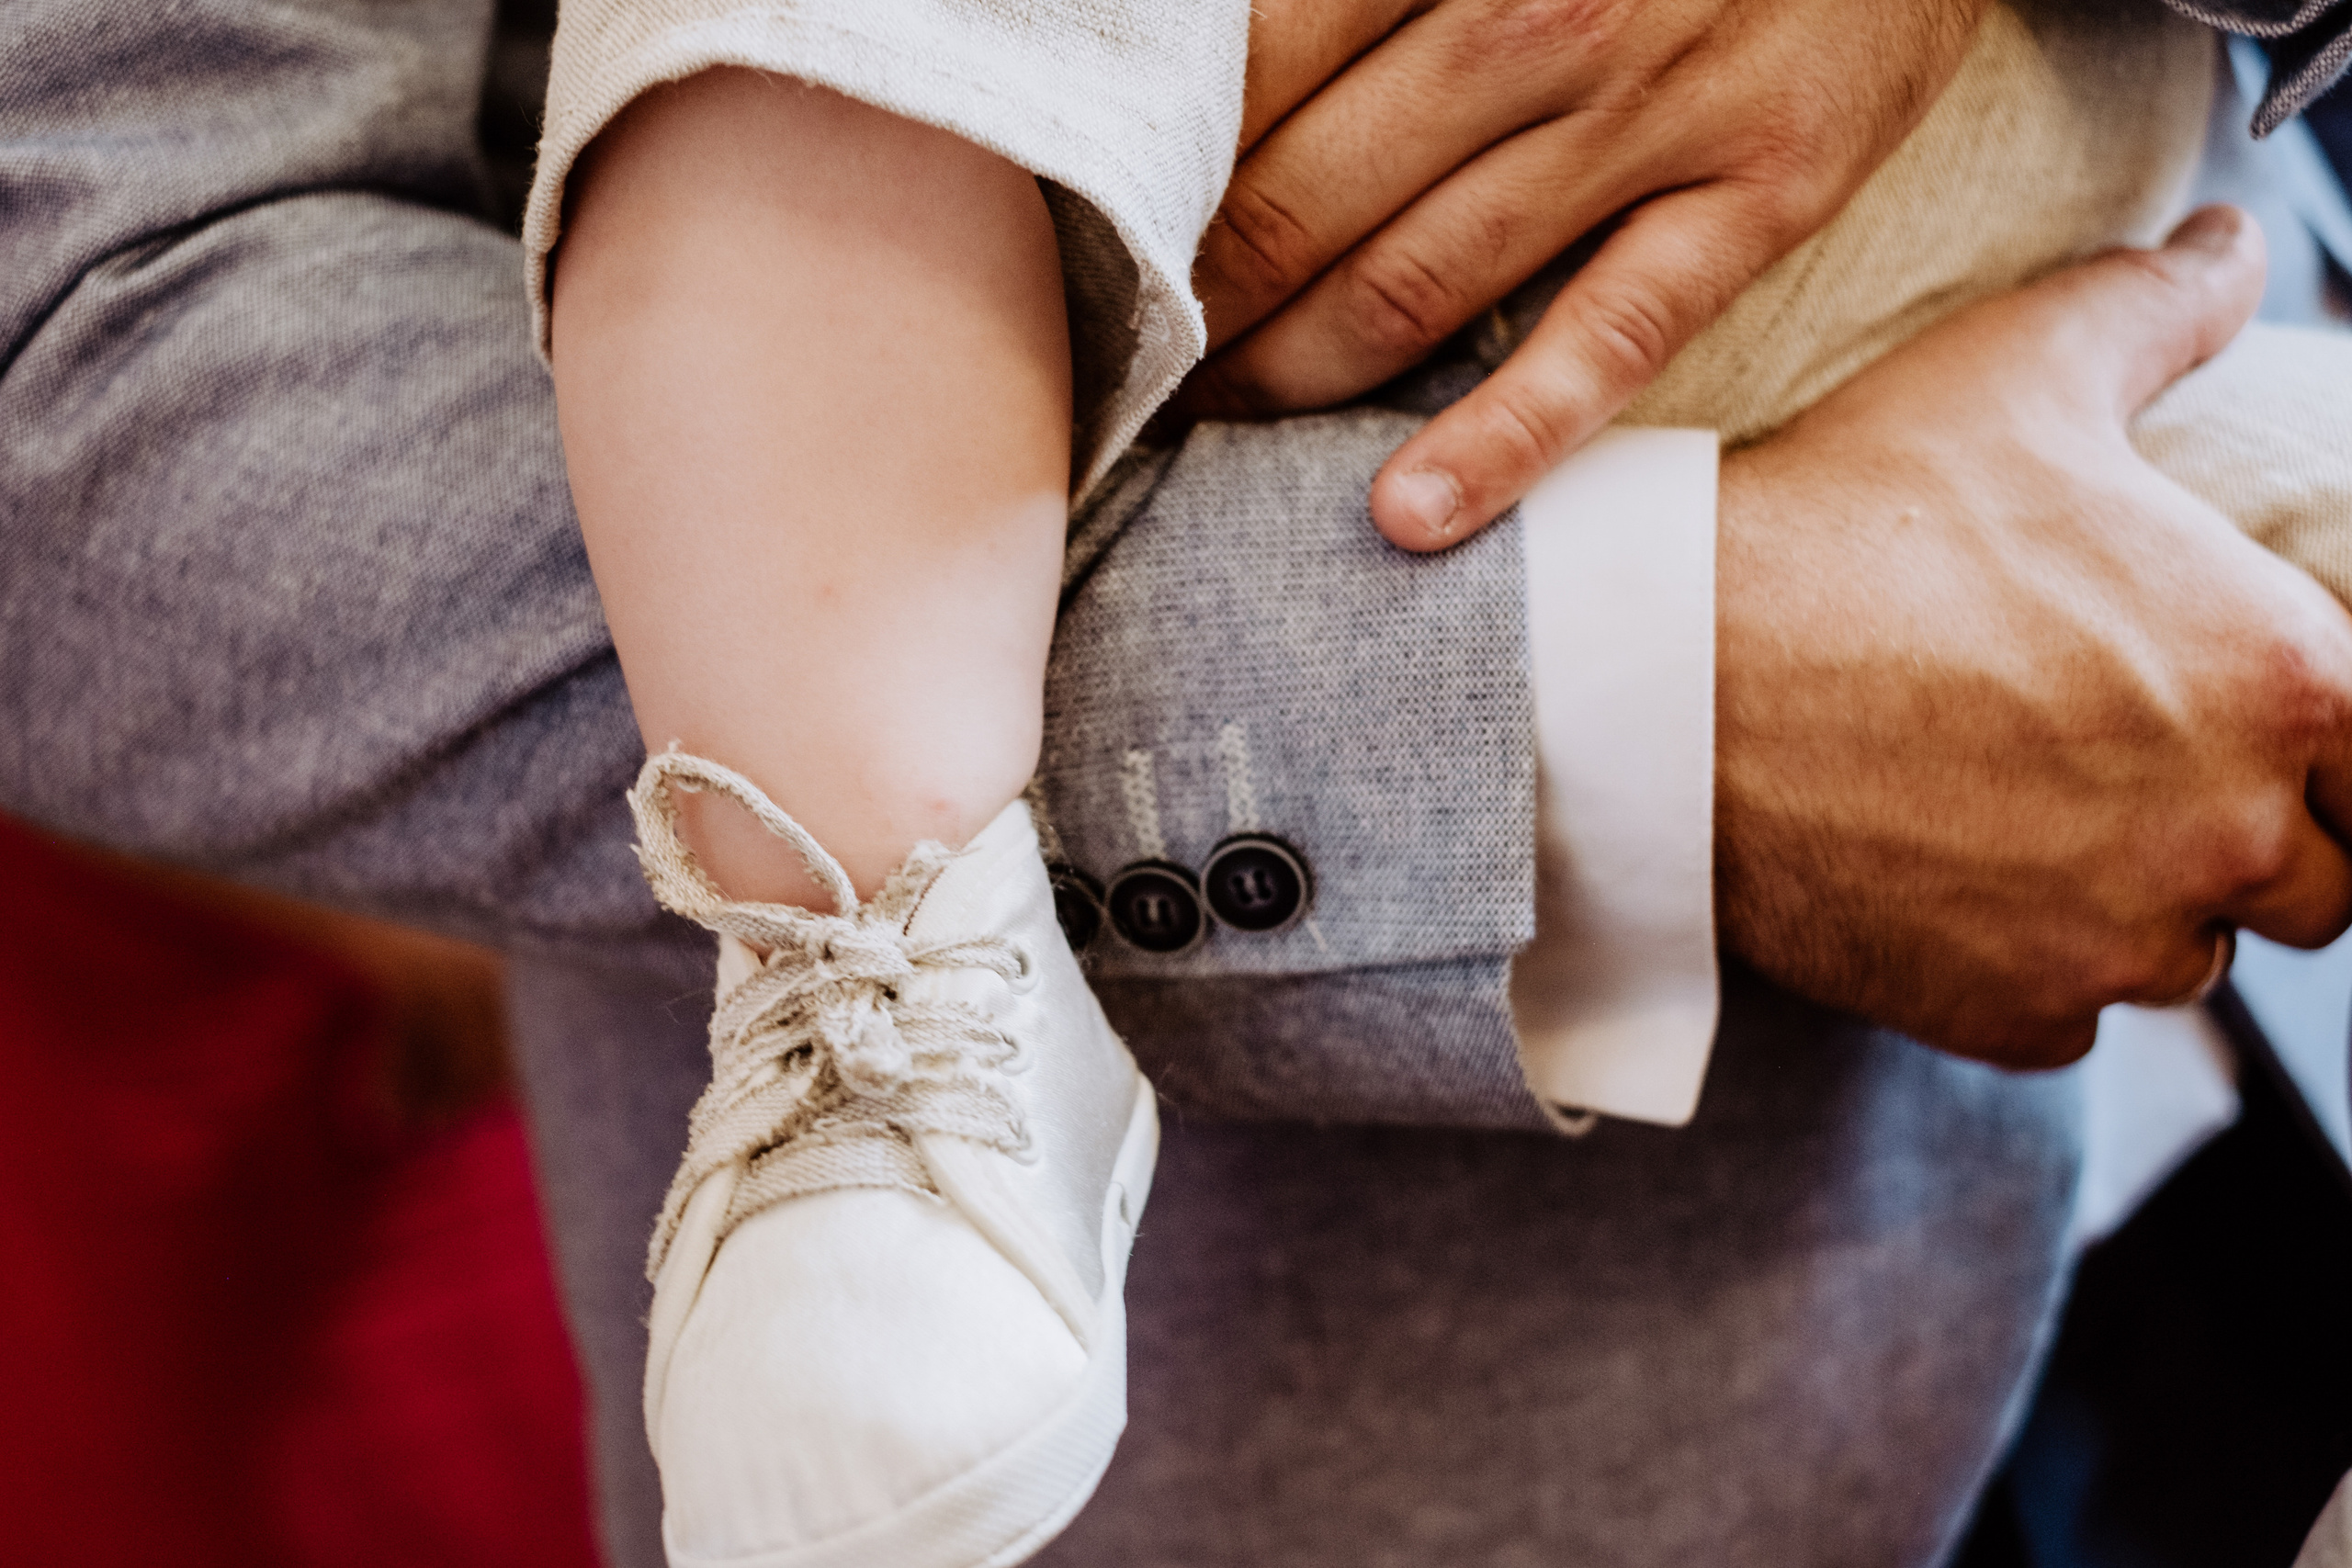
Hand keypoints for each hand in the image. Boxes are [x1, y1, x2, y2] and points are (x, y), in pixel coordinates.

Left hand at [1181, 0, 1987, 548]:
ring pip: (1420, 283)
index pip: (1246, 77)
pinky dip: (1504, 437)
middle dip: (1197, 299)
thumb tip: (1205, 57)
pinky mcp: (1762, 195)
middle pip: (1304, 196)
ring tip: (1209, 433)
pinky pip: (1609, 339)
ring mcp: (1655, 116)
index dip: (1149, 178)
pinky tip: (1408, 516)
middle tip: (1121, 365)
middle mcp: (1540, 16)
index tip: (1085, 247)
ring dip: (1293, 375)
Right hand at [1715, 207, 2351, 1067]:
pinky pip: (2065, 1019)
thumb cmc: (1851, 517)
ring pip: (2184, 956)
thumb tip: (2228, 248)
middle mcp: (2228, 831)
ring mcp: (2116, 941)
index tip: (2232, 716)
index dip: (2320, 739)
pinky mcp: (2010, 1013)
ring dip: (2134, 904)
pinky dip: (2026, 969)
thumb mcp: (2017, 370)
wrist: (1668, 677)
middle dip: (2246, 834)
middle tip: (2122, 770)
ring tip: (2023, 822)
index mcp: (2278, 678)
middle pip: (2315, 883)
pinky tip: (1949, 883)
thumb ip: (2160, 311)